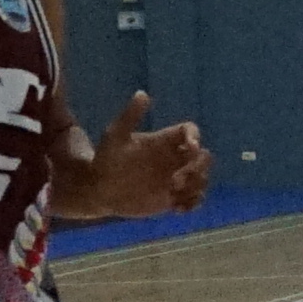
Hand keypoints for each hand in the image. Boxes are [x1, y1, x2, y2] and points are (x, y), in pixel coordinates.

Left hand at [66, 92, 209, 220]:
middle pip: (203, 156)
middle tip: (176, 180)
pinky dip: (192, 203)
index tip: (189, 147)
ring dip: (196, 186)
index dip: (195, 137)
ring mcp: (175, 179)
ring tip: (175, 193)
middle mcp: (174, 158)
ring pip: (202, 179)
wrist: (99, 189)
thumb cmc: (106, 160)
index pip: (190, 131)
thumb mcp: (115, 136)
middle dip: (198, 166)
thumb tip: (142, 94)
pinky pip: (193, 200)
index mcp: (164, 141)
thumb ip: (130, 116)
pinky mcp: (172, 198)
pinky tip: (177, 208)